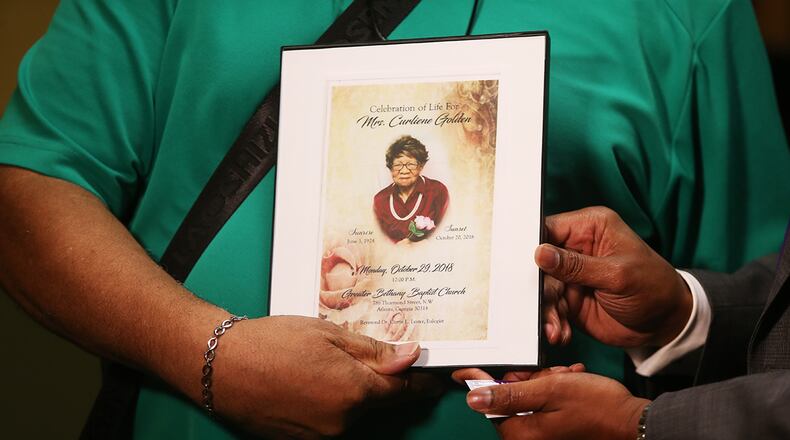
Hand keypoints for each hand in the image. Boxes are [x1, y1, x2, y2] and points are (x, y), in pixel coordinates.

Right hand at [208, 316, 440, 437]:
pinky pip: (331, 422)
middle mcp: (344, 421)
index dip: (421, 382)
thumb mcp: (329, 334)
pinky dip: (331, 404)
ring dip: (352, 393)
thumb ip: (374, 351)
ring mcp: (322, 436)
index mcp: (355, 391)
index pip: (403, 391)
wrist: (222, 366)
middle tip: (365, 357)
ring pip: (354, 412)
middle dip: (380, 382)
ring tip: (324, 365)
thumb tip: (411, 356)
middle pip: (378, 402)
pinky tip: (311, 382)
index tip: (433, 378)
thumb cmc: (273, 342)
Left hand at [462, 371, 648, 439]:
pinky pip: (543, 405)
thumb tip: (474, 398)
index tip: (469, 367)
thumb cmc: (596, 406)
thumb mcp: (550, 389)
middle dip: (529, 379)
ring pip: (529, 398)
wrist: (631, 421)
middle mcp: (529, 437)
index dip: (484, 380)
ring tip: (568, 377)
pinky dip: (555, 391)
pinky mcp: (554, 431)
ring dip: (546, 381)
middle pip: (510, 398)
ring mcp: (542, 435)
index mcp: (522, 431)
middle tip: (551, 372)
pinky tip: (571, 382)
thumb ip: (510, 394)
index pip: (489, 402)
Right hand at [539, 207, 691, 346]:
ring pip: (542, 289)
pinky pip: (550, 308)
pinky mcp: (569, 298)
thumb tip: (540, 253)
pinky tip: (561, 333)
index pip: (549, 229)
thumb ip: (576, 265)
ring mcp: (571, 275)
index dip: (532, 247)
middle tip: (545, 307)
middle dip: (540, 288)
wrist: (666, 324)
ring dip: (546, 310)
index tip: (521, 268)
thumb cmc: (653, 287)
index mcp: (590, 228)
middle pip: (539, 262)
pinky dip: (552, 322)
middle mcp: (576, 248)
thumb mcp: (617, 275)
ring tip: (555, 329)